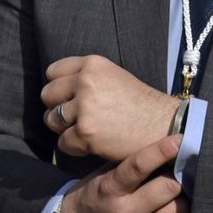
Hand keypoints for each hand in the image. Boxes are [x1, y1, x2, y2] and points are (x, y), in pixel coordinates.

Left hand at [42, 55, 179, 162]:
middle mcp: (86, 81)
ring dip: (65, 129)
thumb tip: (56, 90)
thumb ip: (87, 79)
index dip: (59, 88)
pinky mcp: (85, 132)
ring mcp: (84, 107)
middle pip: (47, 95)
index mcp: (93, 64)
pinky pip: (63, 143)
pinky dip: (75, 148)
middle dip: (57, 109)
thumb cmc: (141, 106)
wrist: (165, 127)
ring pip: (51, 120)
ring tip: (86, 131)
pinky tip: (92, 145)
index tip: (69, 99)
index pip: (53, 72)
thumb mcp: (114, 78)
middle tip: (76, 119)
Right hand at [60, 134, 188, 212]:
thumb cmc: (92, 197)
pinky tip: (174, 211)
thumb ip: (129, 166)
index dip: (162, 150)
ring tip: (180, 192)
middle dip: (179, 176)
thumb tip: (164, 151)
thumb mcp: (103, 177)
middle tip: (182, 170)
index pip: (139, 166)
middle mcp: (124, 212)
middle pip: (168, 189)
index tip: (179, 140)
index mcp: (110, 188)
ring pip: (178, 212)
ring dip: (182, 199)